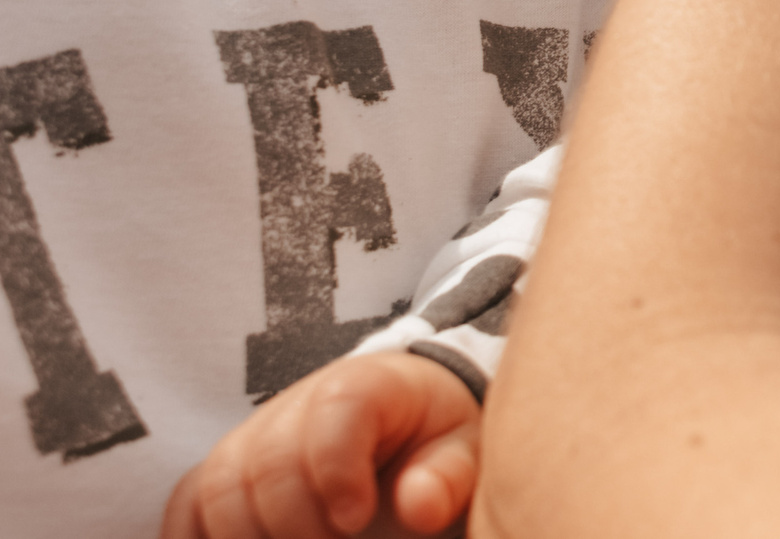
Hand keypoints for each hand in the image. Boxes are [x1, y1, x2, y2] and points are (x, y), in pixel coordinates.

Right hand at [160, 351, 478, 538]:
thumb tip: (419, 507)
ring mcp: (252, 437)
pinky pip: (186, 506)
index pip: (333, 412)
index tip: (357, 519)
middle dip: (293, 521)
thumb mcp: (465, 450)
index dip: (335, 471)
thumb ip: (449, 477)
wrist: (404, 423)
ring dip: (247, 536)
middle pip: (265, 460)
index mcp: (365, 384)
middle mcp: (296, 404)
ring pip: (217, 487)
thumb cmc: (436, 440)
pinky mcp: (224, 473)